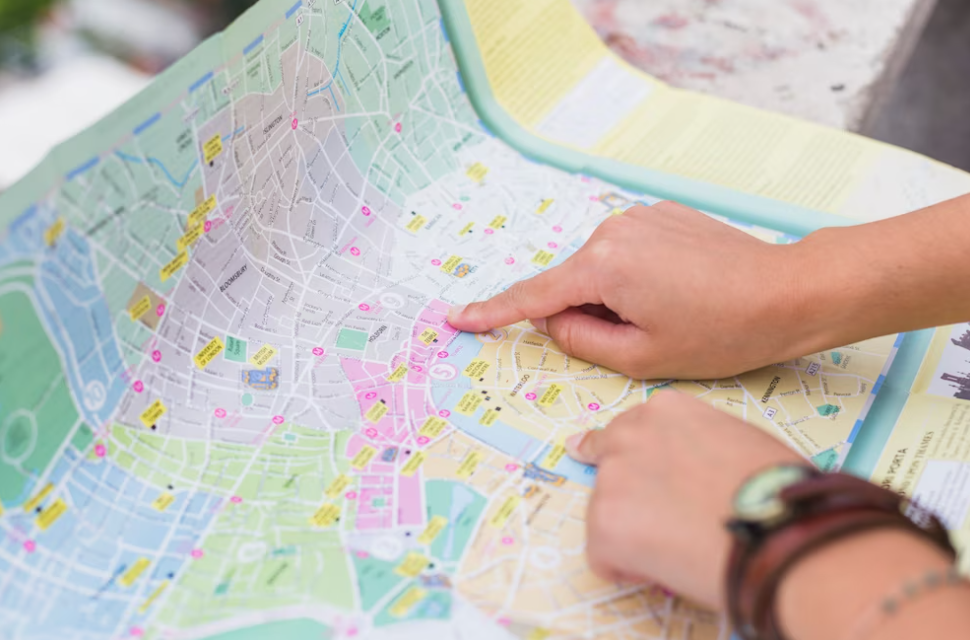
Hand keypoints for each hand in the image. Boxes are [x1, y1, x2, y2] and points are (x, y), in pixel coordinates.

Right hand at [448, 201, 817, 379]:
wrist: (786, 292)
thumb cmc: (720, 333)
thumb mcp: (643, 356)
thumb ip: (581, 341)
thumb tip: (552, 321)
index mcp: (603, 267)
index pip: (533, 297)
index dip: (493, 312)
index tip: (457, 318)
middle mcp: (612, 229)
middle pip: (572, 284)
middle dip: (589, 313)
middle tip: (645, 336)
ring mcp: (638, 216)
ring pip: (600, 269)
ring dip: (615, 295)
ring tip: (671, 312)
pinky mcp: (661, 213)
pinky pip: (627, 252)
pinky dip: (636, 275)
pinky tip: (679, 289)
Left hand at [565, 390, 800, 607]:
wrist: (782, 532)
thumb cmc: (780, 493)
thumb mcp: (740, 441)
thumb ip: (700, 447)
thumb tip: (693, 474)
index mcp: (667, 410)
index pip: (633, 430)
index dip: (642, 461)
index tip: (638, 476)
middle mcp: (631, 434)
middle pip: (609, 466)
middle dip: (629, 493)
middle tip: (658, 522)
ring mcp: (612, 477)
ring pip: (606, 512)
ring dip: (633, 533)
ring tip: (682, 548)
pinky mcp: (604, 522)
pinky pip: (603, 555)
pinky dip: (627, 569)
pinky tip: (668, 570)